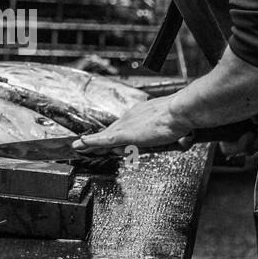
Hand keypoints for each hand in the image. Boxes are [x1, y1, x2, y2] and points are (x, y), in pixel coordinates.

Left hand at [72, 96, 192, 152]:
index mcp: (140, 114)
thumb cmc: (180, 118)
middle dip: (97, 140)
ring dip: (90, 143)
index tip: (105, 140)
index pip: (122, 127)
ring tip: (78, 147)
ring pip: (103, 136)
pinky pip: (102, 140)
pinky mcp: (124, 134)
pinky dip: (91, 142)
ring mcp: (126, 126)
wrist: (180, 111)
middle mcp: (129, 118)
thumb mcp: (169, 129)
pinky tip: (80, 144)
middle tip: (84, 145)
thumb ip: (163, 135)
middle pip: (110, 131)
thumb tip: (161, 142)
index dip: (111, 135)